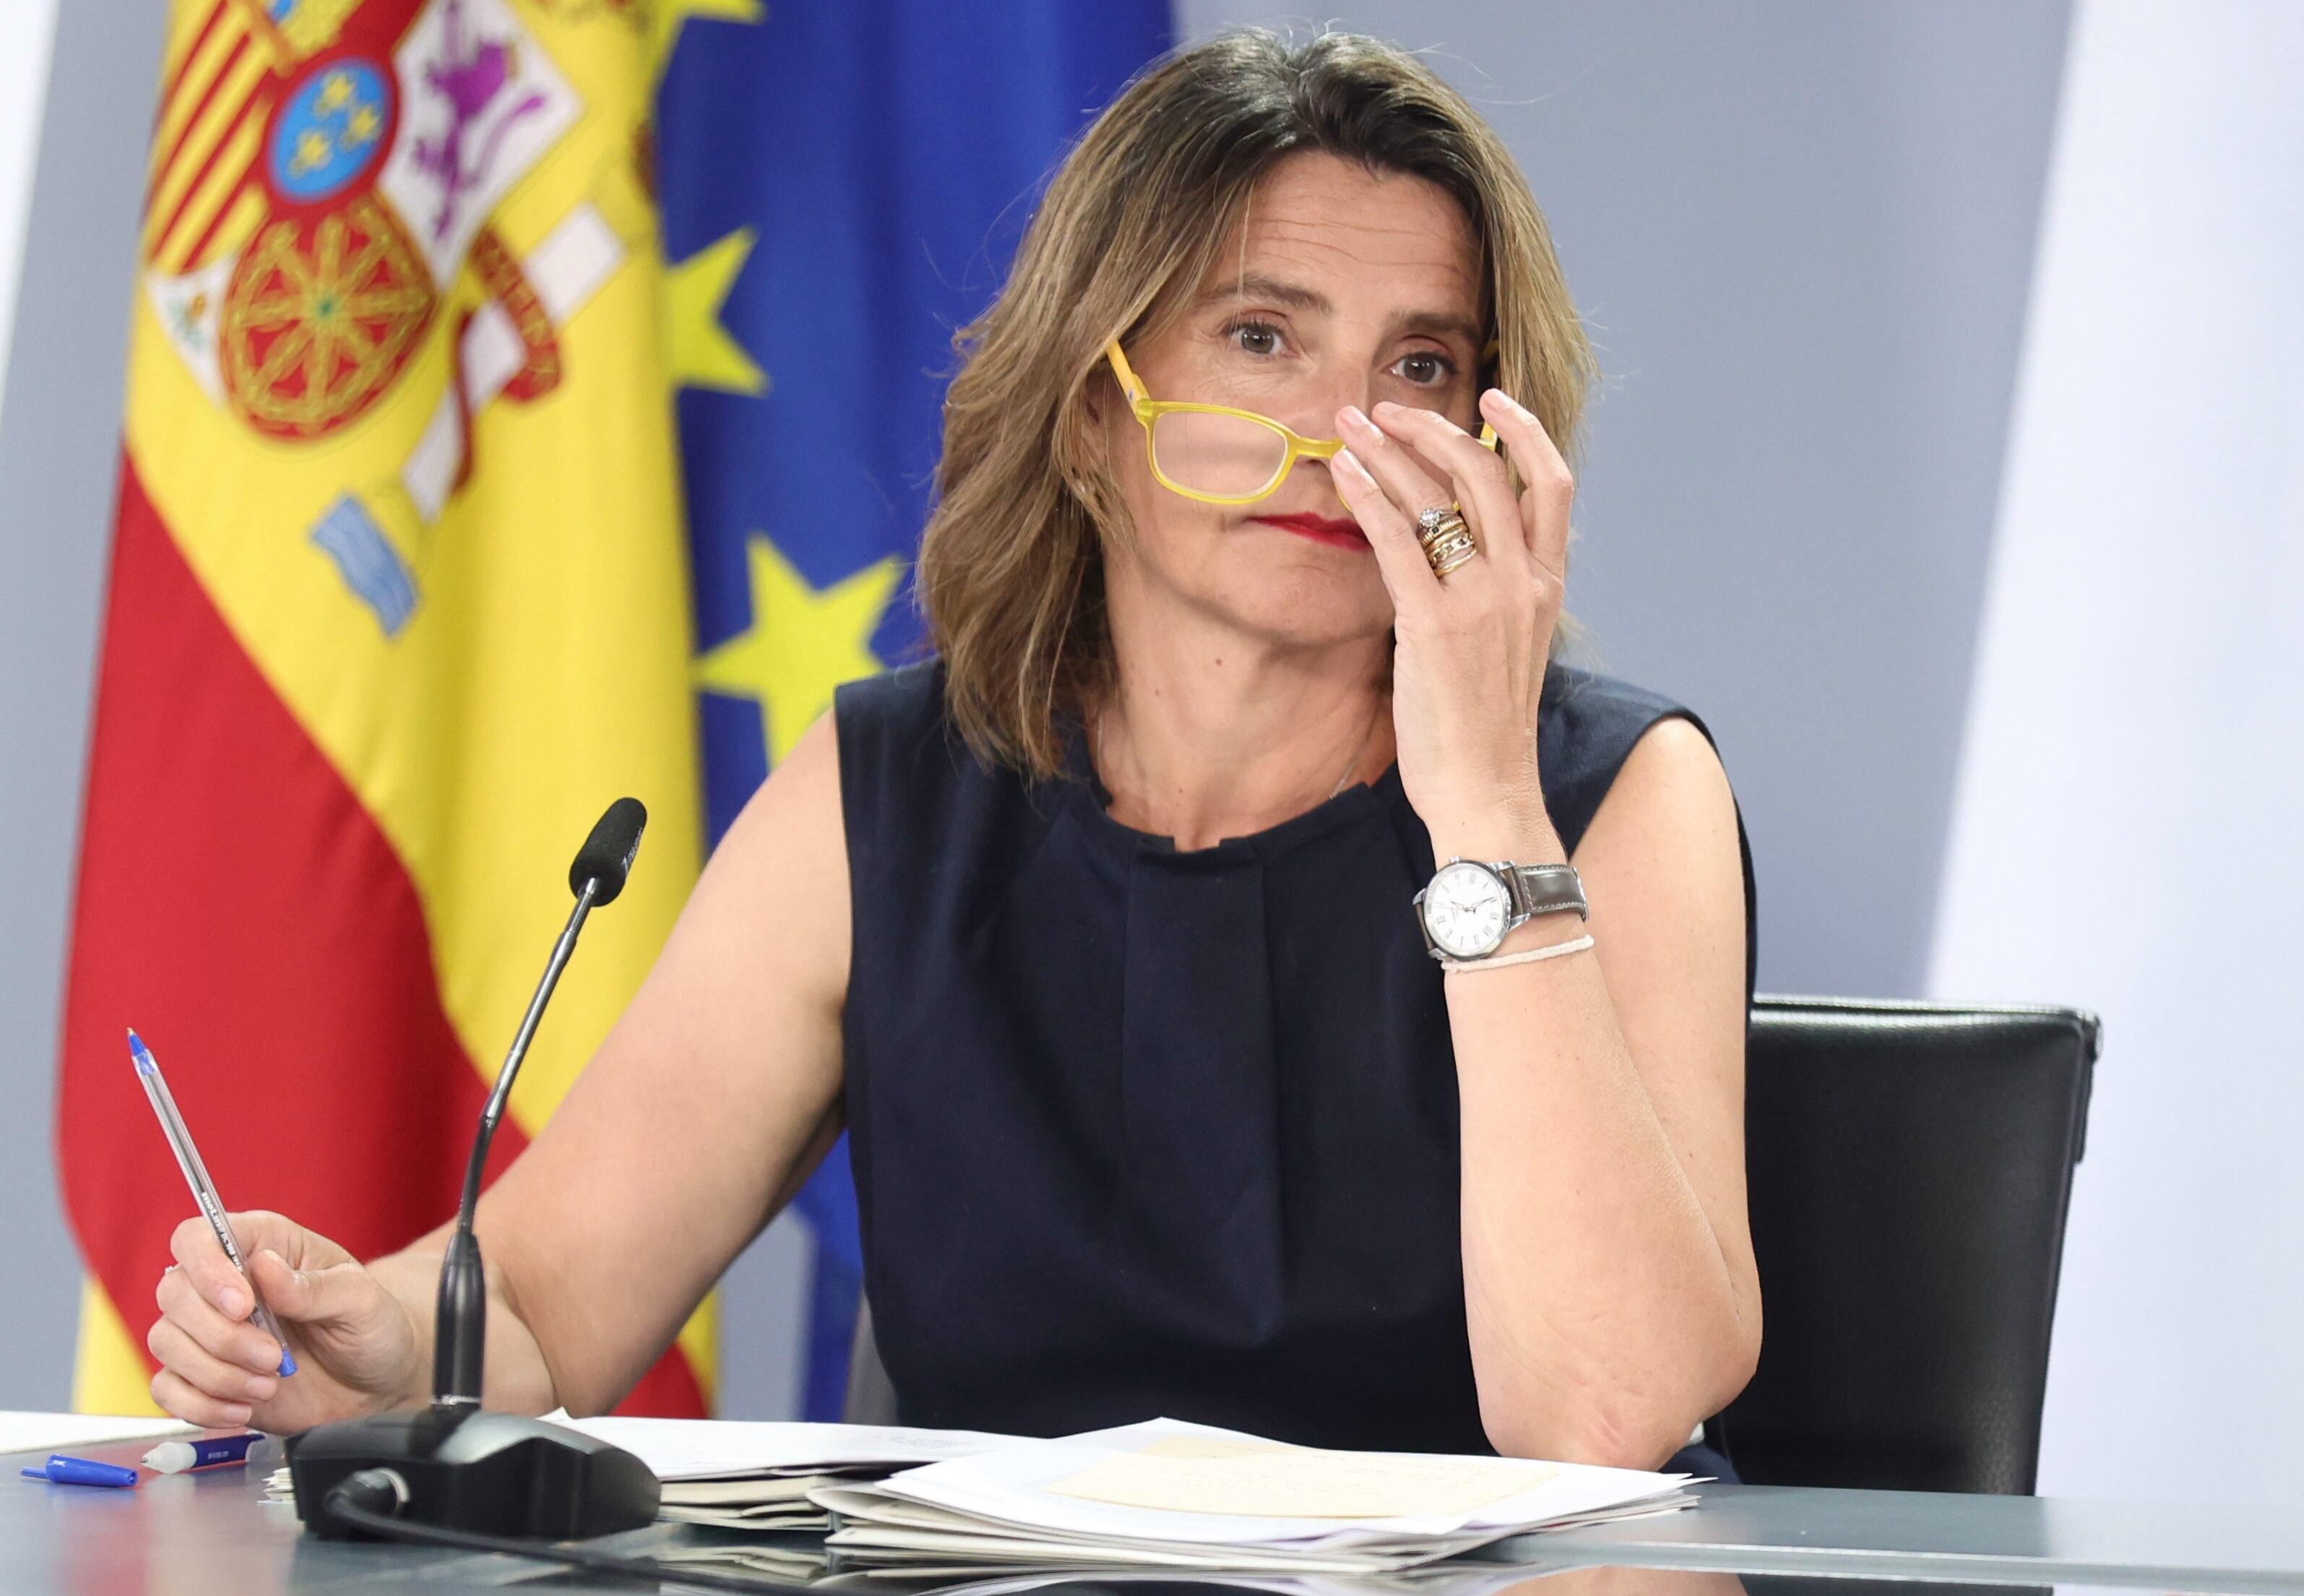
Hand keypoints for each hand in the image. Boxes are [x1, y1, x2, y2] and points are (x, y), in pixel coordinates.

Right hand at [150, 1210, 418, 1431]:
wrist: (376, 1381)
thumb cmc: (371, 1325)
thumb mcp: (360, 1299)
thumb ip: (314, 1287)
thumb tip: (263, 1266)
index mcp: (261, 1245)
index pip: (196, 1236)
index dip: (206, 1268)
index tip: (243, 1305)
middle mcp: (223, 1284)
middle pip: (174, 1293)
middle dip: (222, 1335)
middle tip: (273, 1357)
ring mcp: (208, 1332)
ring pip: (166, 1342)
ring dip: (216, 1373)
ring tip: (269, 1384)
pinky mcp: (202, 1377)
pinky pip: (167, 1389)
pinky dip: (200, 1405)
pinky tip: (243, 1409)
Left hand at [1331, 389, 1574, 852]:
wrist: (1487, 792)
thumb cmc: (1486, 728)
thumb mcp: (1510, 648)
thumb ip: (1498, 594)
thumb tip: (1457, 550)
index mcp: (1545, 587)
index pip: (1553, 484)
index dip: (1524, 430)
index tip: (1493, 398)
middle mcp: (1520, 584)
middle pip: (1488, 472)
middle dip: (1435, 426)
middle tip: (1388, 406)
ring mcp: (1480, 603)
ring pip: (1438, 494)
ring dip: (1389, 448)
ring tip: (1350, 422)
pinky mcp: (1433, 627)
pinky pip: (1397, 540)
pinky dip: (1366, 496)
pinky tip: (1339, 472)